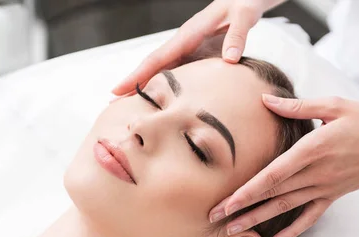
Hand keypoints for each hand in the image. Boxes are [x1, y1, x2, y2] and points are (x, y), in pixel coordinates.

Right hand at [112, 0, 284, 95]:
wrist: (246, 0)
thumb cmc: (244, 5)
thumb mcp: (244, 17)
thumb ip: (237, 37)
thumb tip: (230, 59)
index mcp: (188, 34)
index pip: (157, 58)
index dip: (138, 75)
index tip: (118, 89)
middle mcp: (183, 42)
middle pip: (152, 66)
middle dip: (133, 83)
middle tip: (113, 103)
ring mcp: (189, 49)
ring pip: (162, 70)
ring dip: (146, 86)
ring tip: (130, 105)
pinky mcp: (197, 55)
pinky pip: (177, 73)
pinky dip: (165, 85)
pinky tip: (159, 99)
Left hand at [209, 95, 358, 236]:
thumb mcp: (334, 105)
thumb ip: (298, 107)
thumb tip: (266, 101)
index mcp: (312, 150)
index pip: (272, 175)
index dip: (247, 190)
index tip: (225, 202)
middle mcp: (316, 174)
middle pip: (272, 195)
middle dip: (241, 208)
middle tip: (214, 219)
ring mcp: (325, 188)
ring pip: (285, 208)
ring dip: (258, 219)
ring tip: (233, 230)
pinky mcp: (334, 195)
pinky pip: (310, 217)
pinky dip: (293, 230)